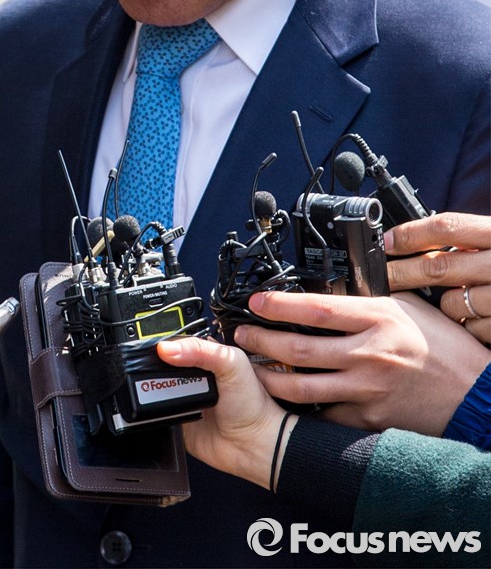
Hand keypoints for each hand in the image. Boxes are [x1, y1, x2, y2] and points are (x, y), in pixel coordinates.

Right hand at [156, 338, 293, 488]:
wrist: (253, 446)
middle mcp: (192, 375)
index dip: (165, 343)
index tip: (157, 349)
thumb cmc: (253, 404)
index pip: (177, 341)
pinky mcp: (176, 420)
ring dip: (152, 389)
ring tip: (165, 393)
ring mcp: (183, 398)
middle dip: (156, 368)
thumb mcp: (231, 363)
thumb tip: (167, 348)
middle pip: (161, 364)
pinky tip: (158, 408)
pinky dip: (152, 410)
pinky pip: (155, 412)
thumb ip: (201, 350)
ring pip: (154, 387)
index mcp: (206, 355)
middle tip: (165, 375)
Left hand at [236, 290, 490, 434]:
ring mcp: (366, 390)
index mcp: (378, 319)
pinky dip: (301, 406)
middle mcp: (369, 355)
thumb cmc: (444, 348)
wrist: (475, 396)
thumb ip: (368, 300)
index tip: (256, 302)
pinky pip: (324, 412)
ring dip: (269, 376)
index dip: (279, 304)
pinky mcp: (367, 418)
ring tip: (252, 368)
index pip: (316, 309)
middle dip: (261, 340)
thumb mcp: (407, 308)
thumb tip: (330, 290)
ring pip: (302, 386)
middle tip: (241, 335)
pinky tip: (284, 398)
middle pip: (299, 348)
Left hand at [385, 212, 490, 345]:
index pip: (447, 227)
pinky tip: (479, 320)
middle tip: (384, 277)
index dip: (411, 234)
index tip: (387, 242)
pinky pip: (474, 329)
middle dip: (403, 273)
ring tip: (456, 301)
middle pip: (439, 266)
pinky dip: (470, 327)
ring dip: (444, 306)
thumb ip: (470, 242)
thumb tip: (413, 242)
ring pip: (453, 304)